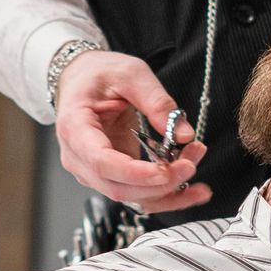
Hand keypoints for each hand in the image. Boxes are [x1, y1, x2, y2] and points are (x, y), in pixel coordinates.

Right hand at [54, 50, 210, 210]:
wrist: (82, 80)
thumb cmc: (98, 75)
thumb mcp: (131, 74)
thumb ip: (158, 102)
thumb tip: (183, 134)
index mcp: (75, 127)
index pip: (101, 162)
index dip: (135, 173)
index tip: (166, 171)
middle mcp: (78, 157)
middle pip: (118, 187)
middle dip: (159, 183)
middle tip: (191, 163)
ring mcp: (92, 171)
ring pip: (131, 196)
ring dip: (167, 190)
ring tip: (194, 166)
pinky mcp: (109, 176)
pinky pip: (137, 194)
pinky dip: (165, 195)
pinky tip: (191, 190)